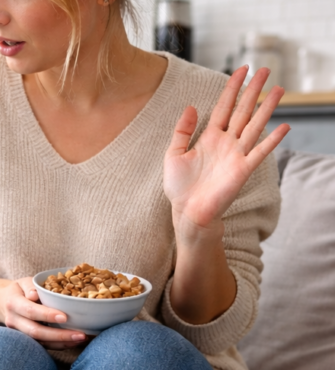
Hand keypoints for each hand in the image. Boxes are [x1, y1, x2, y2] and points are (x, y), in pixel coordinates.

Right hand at [0, 277, 86, 349]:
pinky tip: (74, 342)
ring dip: (62, 343)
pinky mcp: (26, 341)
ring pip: (40, 342)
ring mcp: (19, 334)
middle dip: (59, 335)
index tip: (64, 317)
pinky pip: (43, 345)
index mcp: (13, 304)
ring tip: (82, 339)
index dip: (47, 315)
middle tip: (80, 334)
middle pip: (36, 332)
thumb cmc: (18, 290)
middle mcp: (14, 321)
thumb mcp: (22, 282)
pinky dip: (59, 345)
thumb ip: (30, 286)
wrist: (2, 304)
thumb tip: (35, 295)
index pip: (30, 311)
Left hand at [163, 66, 290, 243]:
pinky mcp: (243, 170)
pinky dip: (273, 140)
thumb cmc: (179, 186)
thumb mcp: (174, 153)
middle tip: (265, 69)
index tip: (242, 70)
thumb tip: (191, 106)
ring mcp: (236, 155)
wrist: (187, 211)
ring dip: (267, 108)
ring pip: (255, 125)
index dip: (232, 88)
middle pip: (243, 110)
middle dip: (253, 90)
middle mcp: (226, 142)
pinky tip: (284, 126)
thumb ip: (182, 130)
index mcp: (209, 137)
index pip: (224, 106)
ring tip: (279, 89)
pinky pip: (260, 152)